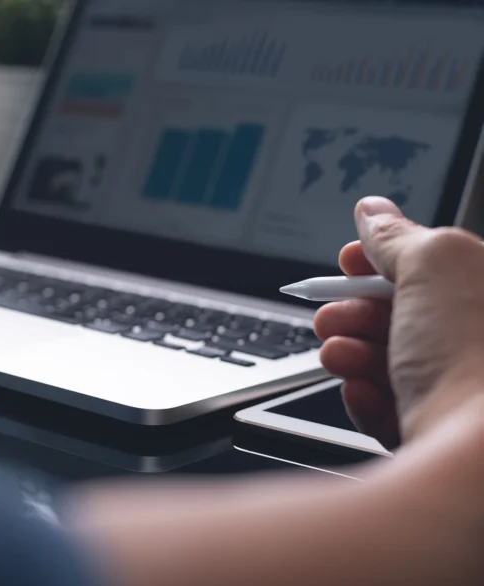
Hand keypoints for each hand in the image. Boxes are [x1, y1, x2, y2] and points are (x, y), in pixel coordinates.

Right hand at [314, 196, 483, 447]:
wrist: (476, 459)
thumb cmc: (475, 359)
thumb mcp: (433, 264)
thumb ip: (397, 234)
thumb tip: (372, 211)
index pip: (432, 268)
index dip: (382, 259)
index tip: (348, 260)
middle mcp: (479, 345)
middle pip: (403, 315)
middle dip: (354, 310)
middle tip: (334, 314)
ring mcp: (463, 394)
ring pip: (390, 362)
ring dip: (351, 352)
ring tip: (338, 352)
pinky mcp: (437, 435)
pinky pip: (389, 407)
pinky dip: (366, 397)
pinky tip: (361, 389)